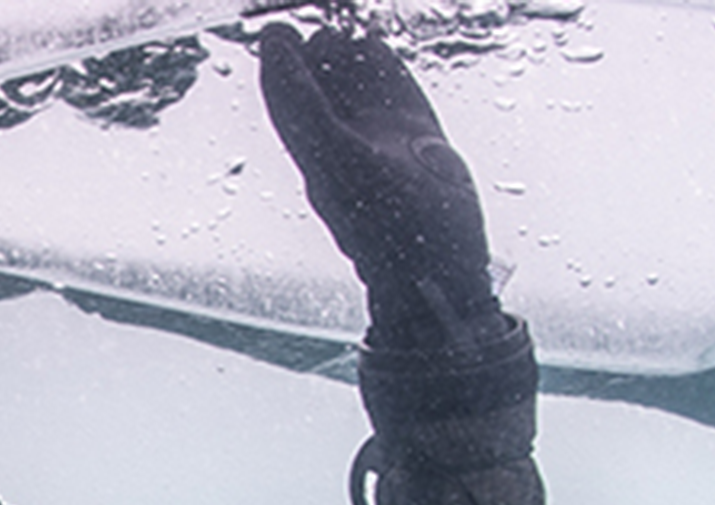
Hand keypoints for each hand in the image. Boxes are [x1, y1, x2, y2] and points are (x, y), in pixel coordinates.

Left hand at [256, 16, 499, 349]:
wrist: (442, 266)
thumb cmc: (386, 225)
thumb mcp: (337, 155)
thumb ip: (302, 102)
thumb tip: (272, 46)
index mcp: (317, 153)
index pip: (290, 100)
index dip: (279, 64)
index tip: (276, 30)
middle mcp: (345, 143)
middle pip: (321, 86)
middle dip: (317, 55)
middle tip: (319, 29)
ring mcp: (382, 137)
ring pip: (358, 83)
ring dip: (350, 56)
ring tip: (344, 32)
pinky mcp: (417, 134)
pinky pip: (395, 91)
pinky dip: (385, 66)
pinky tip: (377, 44)